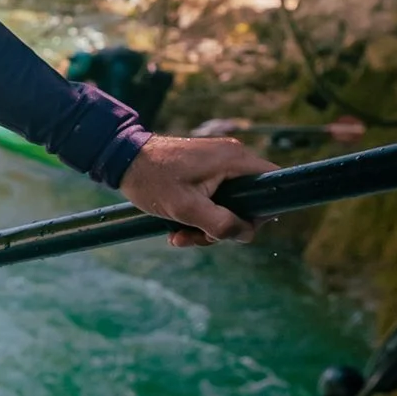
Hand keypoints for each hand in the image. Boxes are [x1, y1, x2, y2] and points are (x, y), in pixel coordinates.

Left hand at [119, 129, 272, 246]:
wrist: (122, 160)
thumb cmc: (153, 180)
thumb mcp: (186, 209)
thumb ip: (220, 224)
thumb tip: (247, 234)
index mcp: (234, 160)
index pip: (274, 182)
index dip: (264, 211)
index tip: (240, 228)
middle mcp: (232, 158)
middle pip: (250, 202)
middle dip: (224, 227)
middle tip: (197, 237)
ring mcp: (218, 164)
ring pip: (229, 206)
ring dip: (206, 227)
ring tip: (178, 236)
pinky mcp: (205, 171)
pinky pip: (215, 200)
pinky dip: (199, 217)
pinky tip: (176, 228)